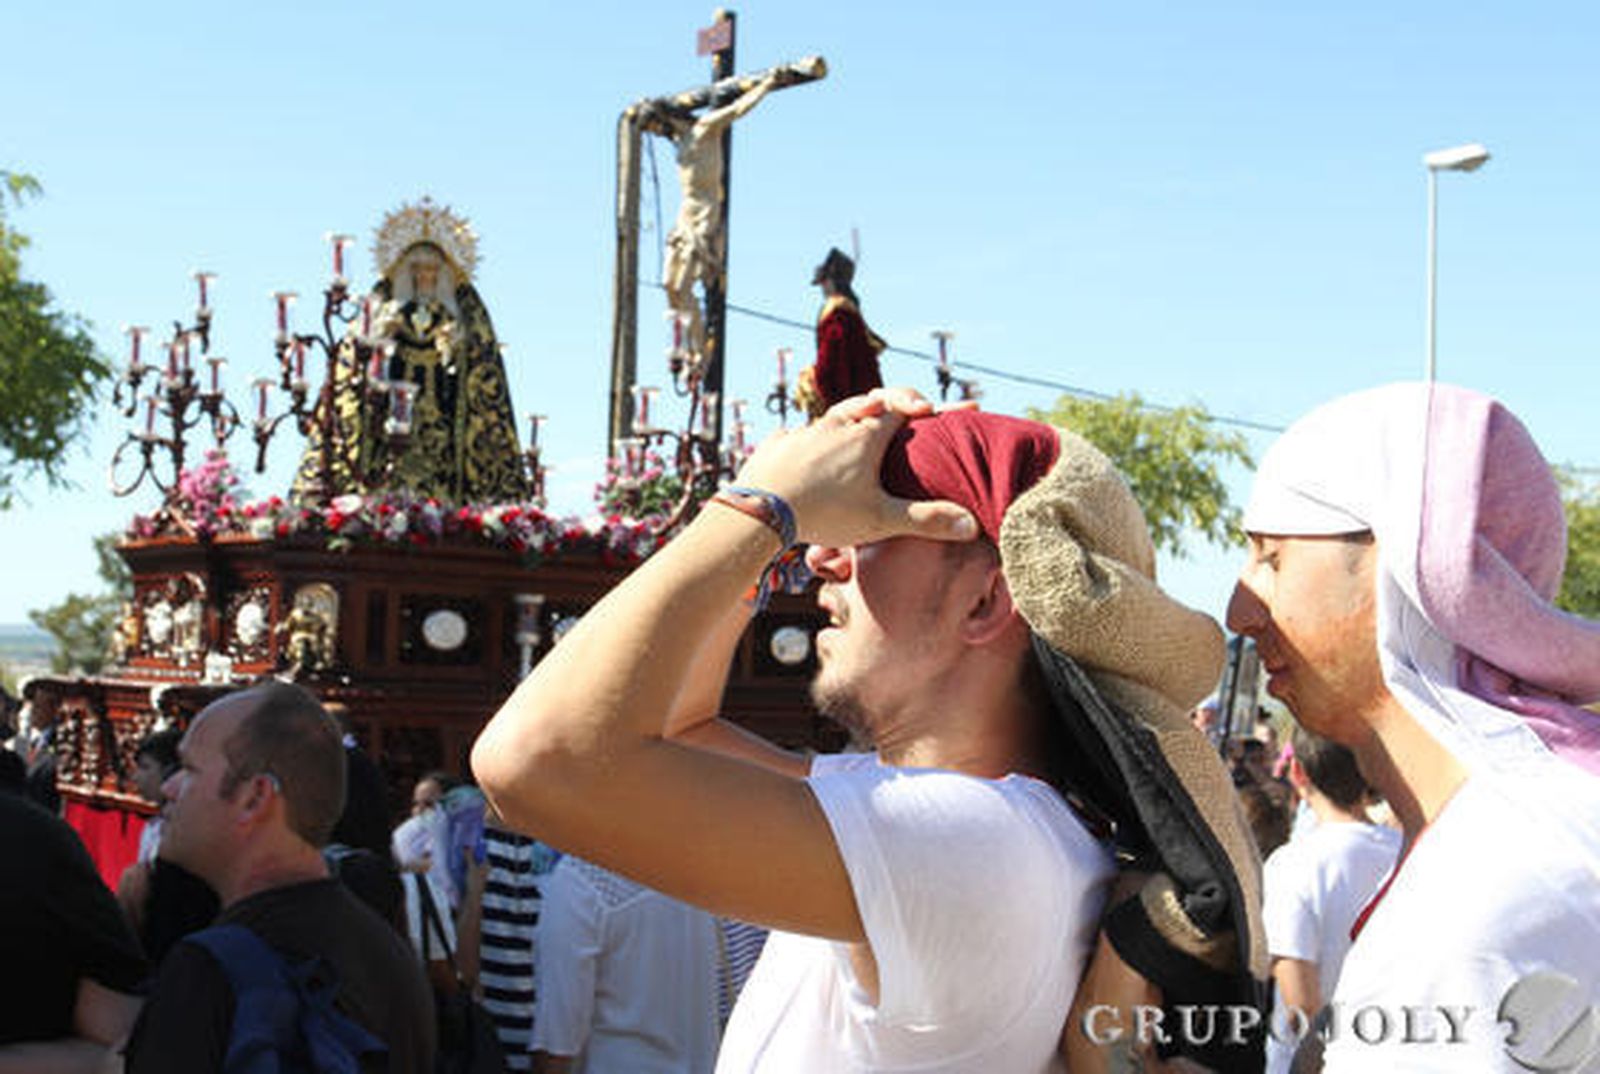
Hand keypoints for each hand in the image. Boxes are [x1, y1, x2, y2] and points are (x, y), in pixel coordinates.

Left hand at [734, 387, 977, 547]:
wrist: (759, 511)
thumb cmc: (825, 513)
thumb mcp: (880, 519)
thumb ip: (926, 519)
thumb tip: (971, 524)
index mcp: (866, 435)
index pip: (905, 408)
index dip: (932, 408)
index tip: (955, 409)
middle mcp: (835, 425)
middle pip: (869, 403)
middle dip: (890, 404)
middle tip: (908, 411)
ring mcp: (803, 432)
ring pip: (832, 418)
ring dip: (849, 423)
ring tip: (858, 434)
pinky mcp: (777, 444)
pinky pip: (798, 435)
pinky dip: (811, 441)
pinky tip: (809, 453)